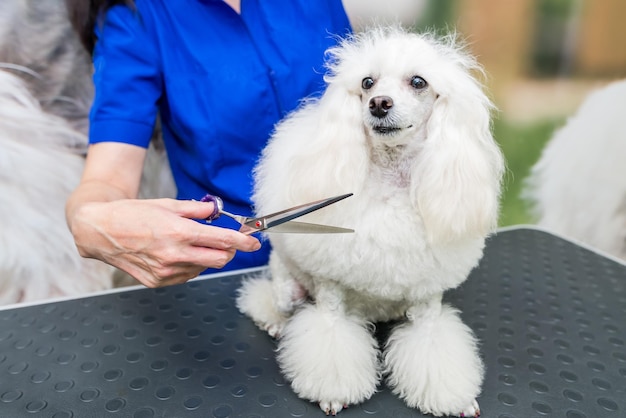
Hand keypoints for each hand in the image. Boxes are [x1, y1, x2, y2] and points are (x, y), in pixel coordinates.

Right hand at [68, 198, 260, 286]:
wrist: (99, 231)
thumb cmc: (132, 214)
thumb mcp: (167, 204)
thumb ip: (196, 210)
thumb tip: (217, 213)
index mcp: (178, 232)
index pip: (222, 240)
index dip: (243, 242)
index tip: (254, 242)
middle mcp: (174, 255)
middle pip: (219, 259)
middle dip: (229, 250)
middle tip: (227, 240)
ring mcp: (166, 272)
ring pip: (204, 267)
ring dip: (208, 256)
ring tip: (192, 242)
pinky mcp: (157, 282)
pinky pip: (187, 275)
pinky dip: (192, 264)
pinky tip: (179, 253)